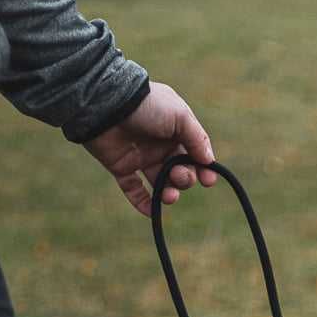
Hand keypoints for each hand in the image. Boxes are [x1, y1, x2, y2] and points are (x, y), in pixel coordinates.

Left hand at [85, 82, 215, 215]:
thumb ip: (197, 138)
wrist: (106, 105)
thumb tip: (209, 161)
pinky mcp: (121, 167)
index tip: (208, 180)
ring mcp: (140, 157)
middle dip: (184, 178)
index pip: (195, 153)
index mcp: (176, 130)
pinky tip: (152, 211)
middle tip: (179, 176)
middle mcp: (160, 145)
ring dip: (169, 193)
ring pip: (161, 182)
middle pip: (180, 170)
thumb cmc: (147, 106)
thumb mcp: (180, 116)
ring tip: (169, 196)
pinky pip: (134, 189)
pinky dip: (143, 202)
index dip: (203, 167)